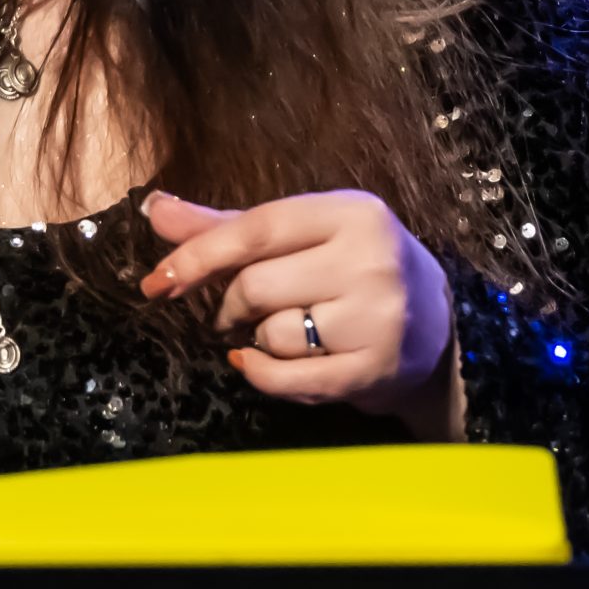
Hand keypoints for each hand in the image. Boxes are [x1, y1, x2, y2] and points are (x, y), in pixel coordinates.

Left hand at [140, 188, 462, 438]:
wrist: (436, 324)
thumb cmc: (350, 267)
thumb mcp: (301, 234)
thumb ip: (225, 225)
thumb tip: (153, 208)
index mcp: (351, 213)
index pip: (254, 230)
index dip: (198, 255)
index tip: (156, 282)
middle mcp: (372, 260)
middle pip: (256, 286)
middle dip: (231, 304)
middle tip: (238, 310)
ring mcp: (379, 318)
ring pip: (272, 334)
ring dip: (257, 338)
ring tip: (283, 329)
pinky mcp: (376, 369)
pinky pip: (288, 380)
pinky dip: (260, 373)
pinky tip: (256, 362)